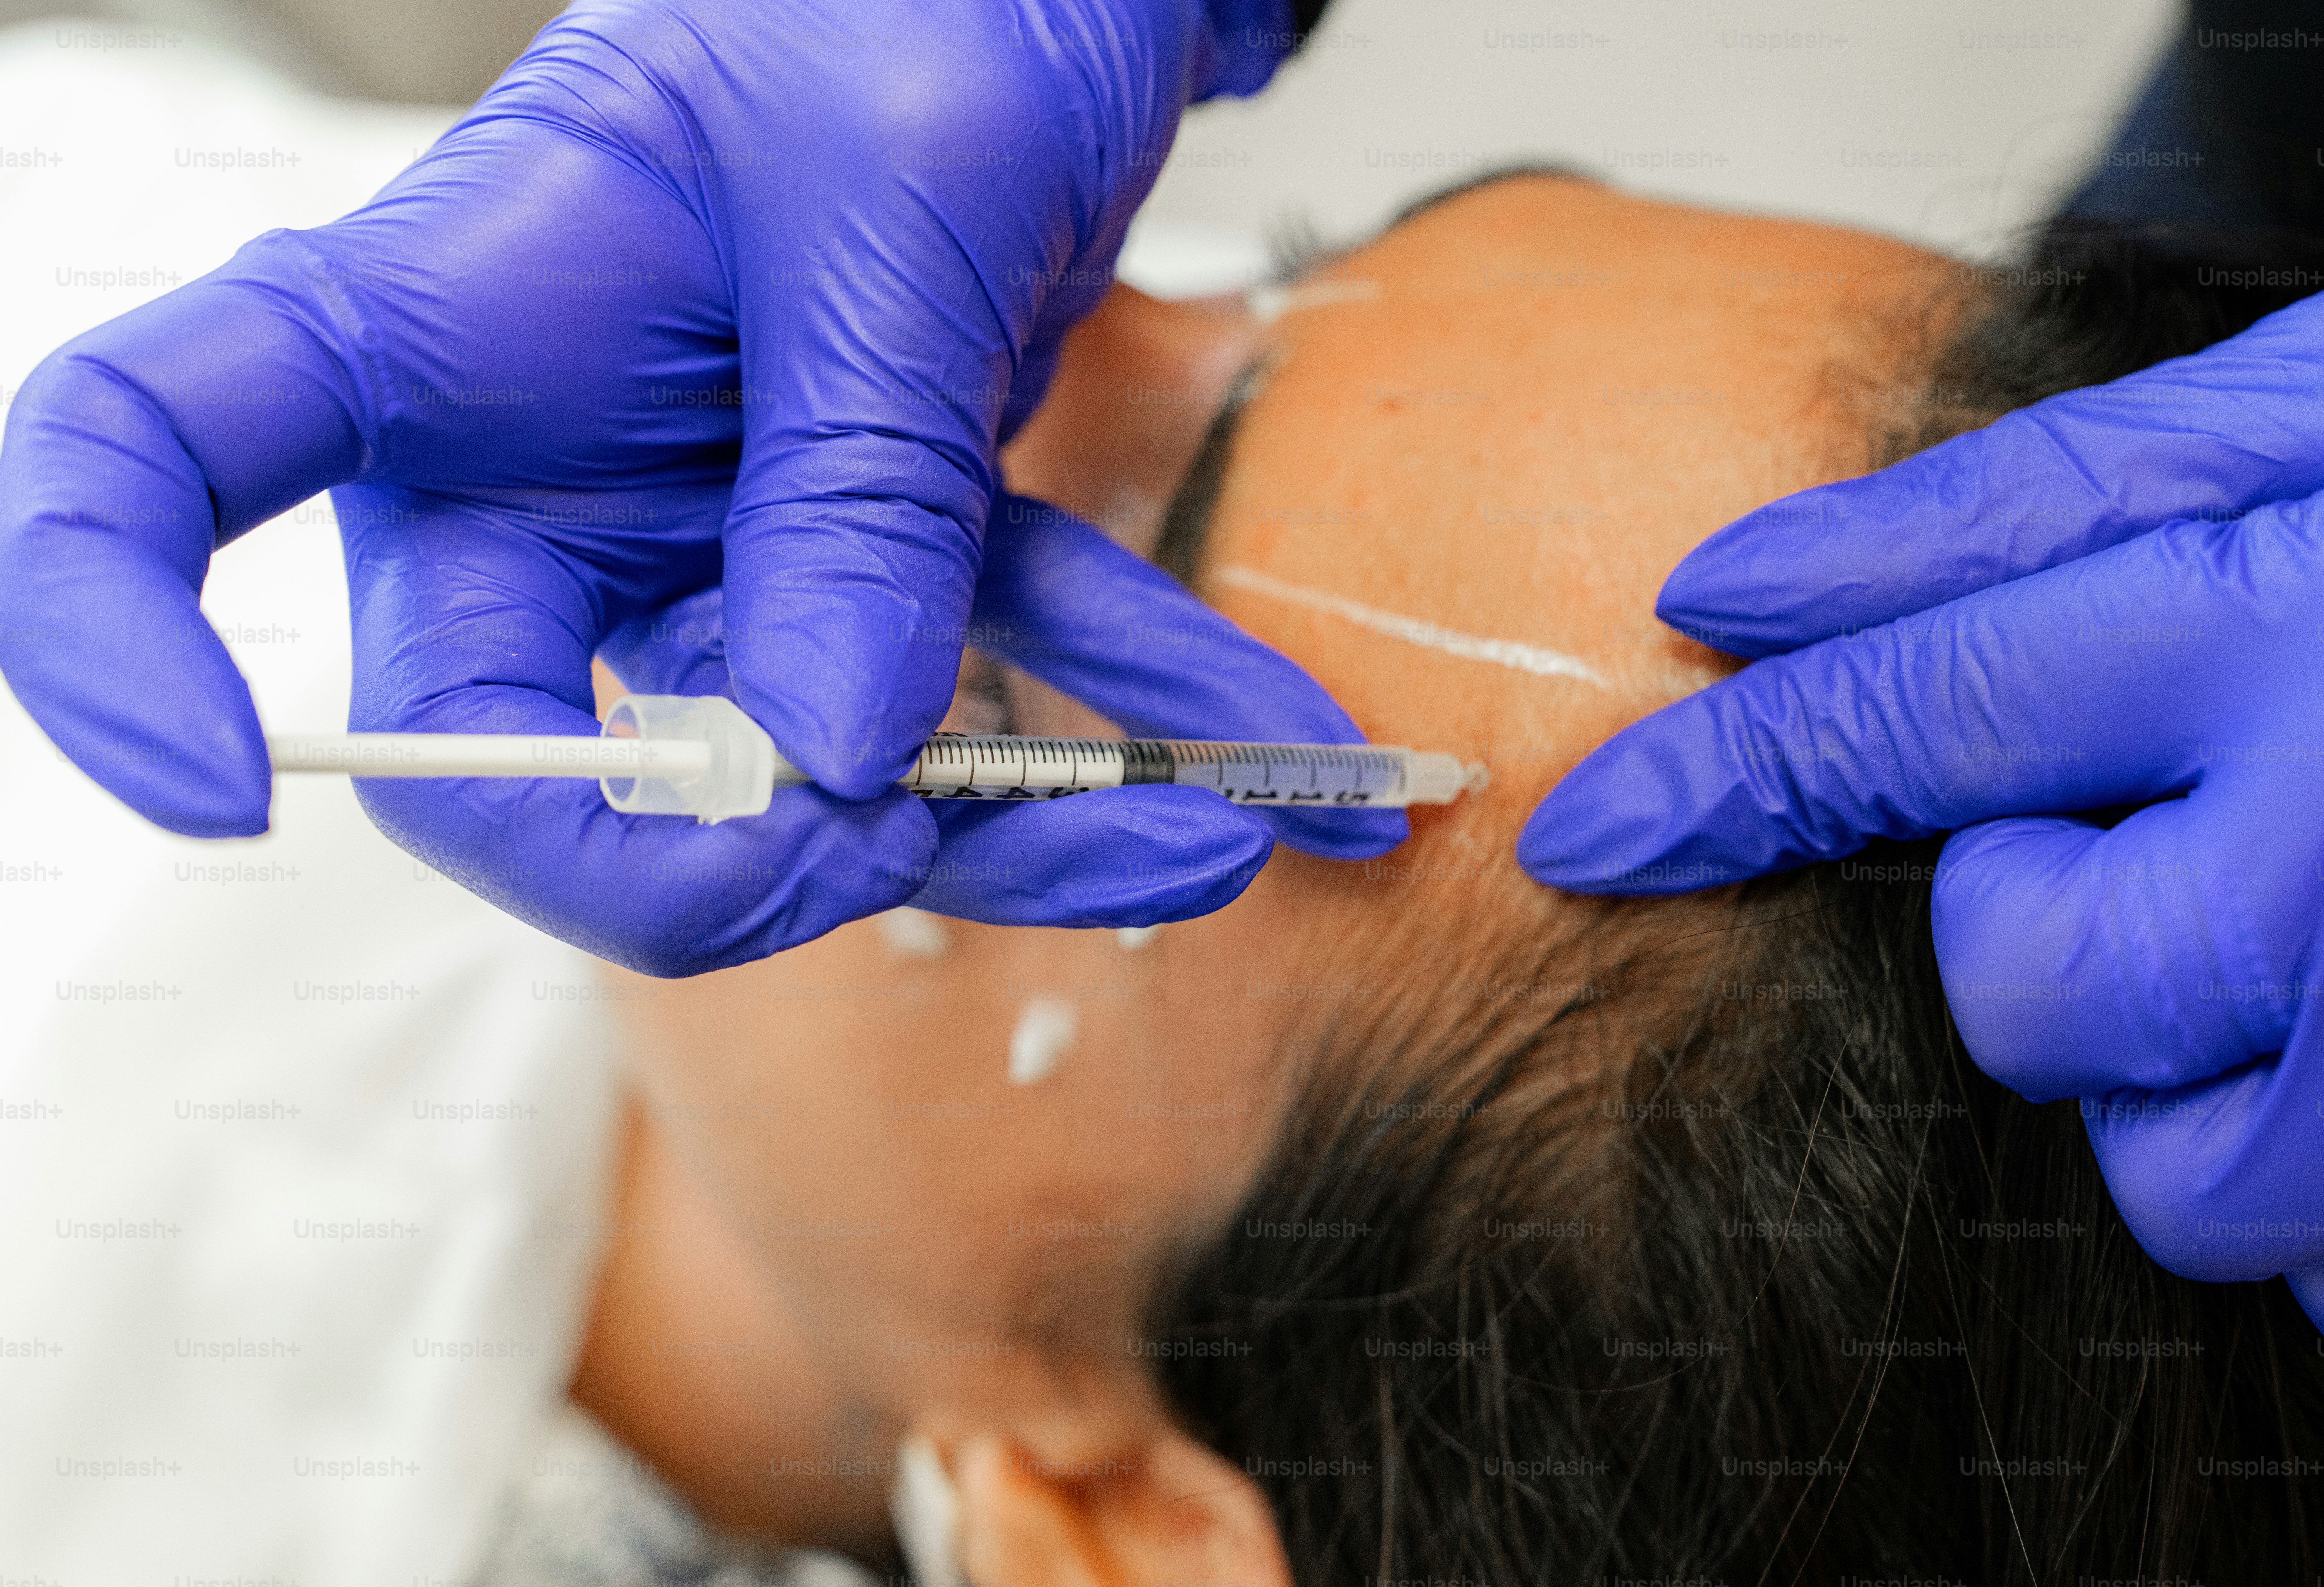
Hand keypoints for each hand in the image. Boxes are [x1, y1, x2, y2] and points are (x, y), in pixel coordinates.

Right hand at [0, 0, 1296, 969]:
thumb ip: (853, 492)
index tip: (212, 796)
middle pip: (530, 755)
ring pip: (792, 760)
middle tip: (925, 841)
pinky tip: (1246, 751)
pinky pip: (951, 677)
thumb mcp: (889, 225)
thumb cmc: (913, 2)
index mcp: (441, 326)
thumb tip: (834, 759)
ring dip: (1011, 814)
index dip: (105, 633)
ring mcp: (692, 525)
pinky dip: (1101, 714)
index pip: (145, 462)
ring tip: (1214, 836)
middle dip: (735, 856)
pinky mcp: (843, 548)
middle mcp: (533, 461)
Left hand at [1518, 276, 2323, 1346]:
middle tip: (2182, 834)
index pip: (1910, 712)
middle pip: (2036, 993)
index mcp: (2309, 620)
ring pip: (2175, 1168)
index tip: (1593, 827)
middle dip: (2046, 935)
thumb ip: (2025, 506)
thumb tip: (1748, 581)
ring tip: (2319, 941)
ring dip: (2193, 1074)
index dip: (1721, 779)